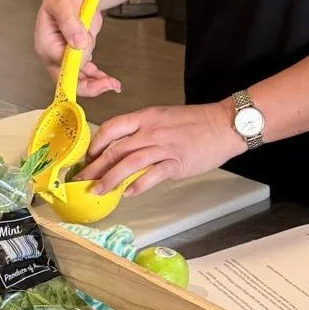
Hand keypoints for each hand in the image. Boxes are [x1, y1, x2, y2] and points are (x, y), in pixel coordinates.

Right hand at [34, 0, 120, 97]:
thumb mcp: (66, 3)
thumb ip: (71, 23)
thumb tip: (77, 43)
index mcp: (46, 43)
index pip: (60, 64)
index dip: (79, 66)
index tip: (96, 64)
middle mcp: (53, 54)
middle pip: (67, 79)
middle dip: (89, 85)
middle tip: (109, 84)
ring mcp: (64, 56)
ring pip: (79, 78)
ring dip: (96, 82)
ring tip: (114, 84)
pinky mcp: (75, 55)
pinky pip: (86, 72)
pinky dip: (97, 77)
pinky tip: (109, 80)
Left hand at [75, 103, 240, 194]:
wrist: (225, 124)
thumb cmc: (198, 122)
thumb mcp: (165, 118)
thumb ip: (145, 131)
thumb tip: (127, 150)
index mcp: (146, 116)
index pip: (112, 128)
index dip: (96, 144)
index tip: (88, 157)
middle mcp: (151, 131)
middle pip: (115, 149)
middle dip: (95, 167)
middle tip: (83, 180)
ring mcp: (164, 147)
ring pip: (128, 164)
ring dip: (110, 179)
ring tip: (99, 191)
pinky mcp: (176, 163)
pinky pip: (151, 176)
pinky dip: (138, 185)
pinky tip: (129, 193)